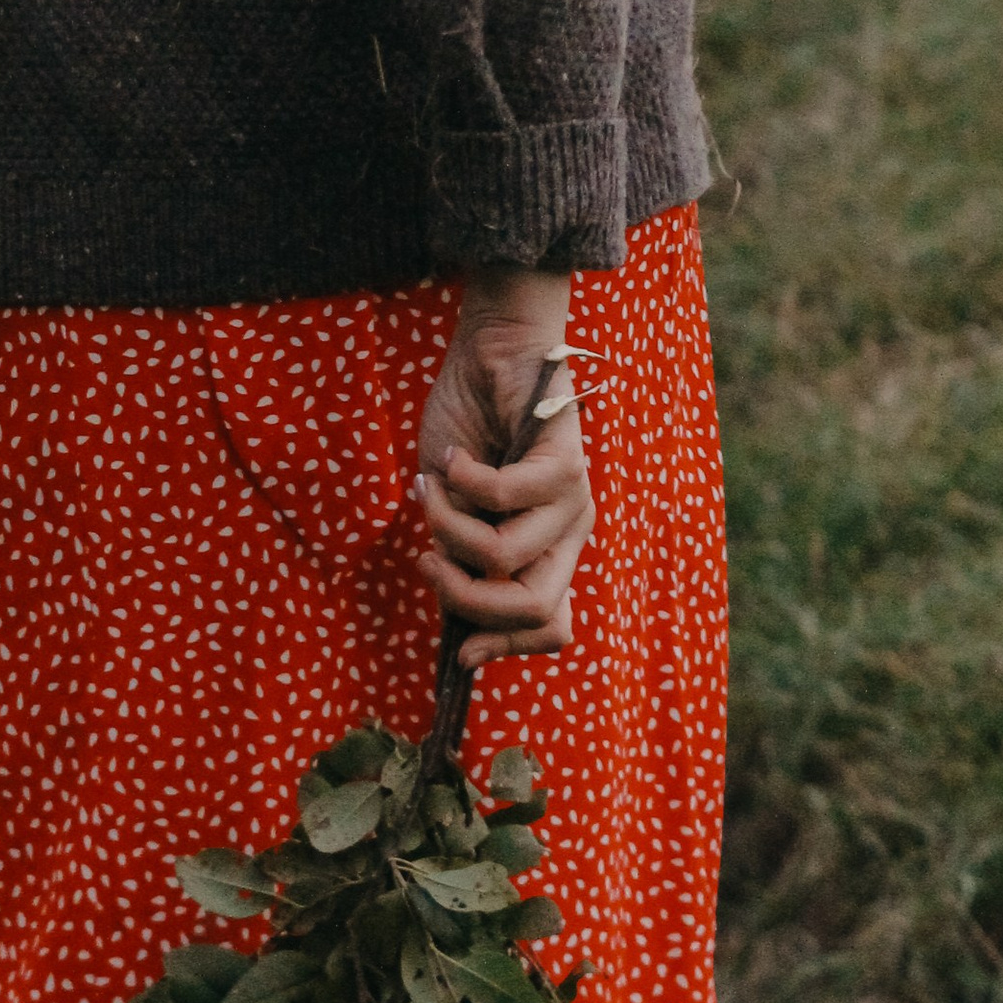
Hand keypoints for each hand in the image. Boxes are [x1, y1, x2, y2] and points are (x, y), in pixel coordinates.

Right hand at [415, 265, 594, 665]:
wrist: (491, 352)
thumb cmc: (467, 432)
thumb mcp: (453, 513)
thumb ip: (459, 562)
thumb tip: (453, 623)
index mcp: (549, 552)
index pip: (552, 627)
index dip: (505, 645)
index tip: (459, 649)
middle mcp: (572, 533)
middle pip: (537, 609)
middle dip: (467, 600)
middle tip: (426, 562)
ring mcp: (576, 501)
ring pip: (505, 557)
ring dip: (448, 529)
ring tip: (430, 491)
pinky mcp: (567, 463)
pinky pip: (503, 499)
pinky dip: (461, 483)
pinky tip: (450, 459)